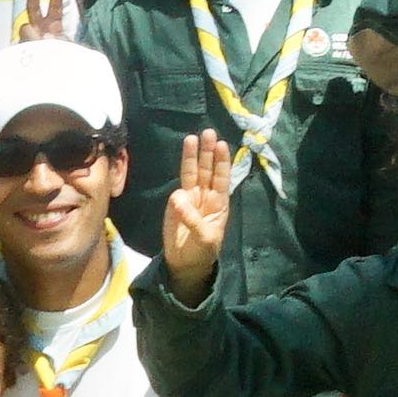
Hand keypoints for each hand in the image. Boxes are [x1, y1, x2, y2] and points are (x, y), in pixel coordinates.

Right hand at [158, 128, 235, 292]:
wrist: (185, 264)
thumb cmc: (202, 251)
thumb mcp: (204, 238)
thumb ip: (193, 219)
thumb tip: (178, 197)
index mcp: (219, 203)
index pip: (222, 177)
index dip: (222, 162)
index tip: (222, 145)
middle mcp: (206, 196)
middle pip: (207, 170)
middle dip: (207, 152)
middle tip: (208, 132)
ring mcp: (190, 198)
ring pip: (192, 173)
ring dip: (192, 157)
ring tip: (191, 138)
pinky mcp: (175, 204)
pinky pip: (177, 190)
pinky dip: (179, 185)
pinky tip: (180, 190)